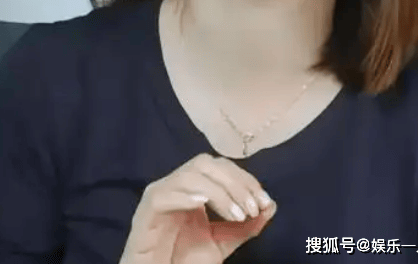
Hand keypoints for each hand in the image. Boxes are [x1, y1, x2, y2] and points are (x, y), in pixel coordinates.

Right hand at [119, 153, 276, 263]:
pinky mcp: (146, 209)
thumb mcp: (222, 243)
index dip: (244, 178)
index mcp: (194, 187)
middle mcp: (177, 185)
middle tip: (251, 207)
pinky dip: (184, 195)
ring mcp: (160, 194)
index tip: (265, 201)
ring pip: (189, 175)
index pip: (221, 167)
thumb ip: (245, 226)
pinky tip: (202, 205)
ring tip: (237, 215)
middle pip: (205, 163)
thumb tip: (271, 205)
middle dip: (234, 181)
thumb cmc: (184, 261)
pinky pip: (163, 194)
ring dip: (218, 191)